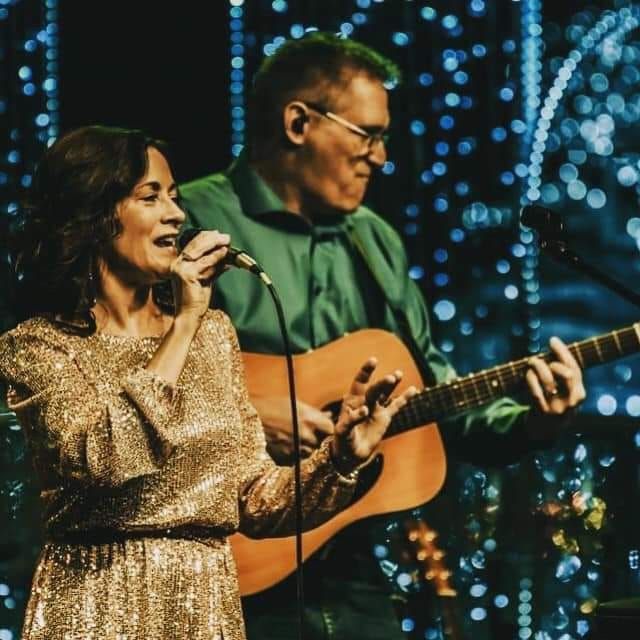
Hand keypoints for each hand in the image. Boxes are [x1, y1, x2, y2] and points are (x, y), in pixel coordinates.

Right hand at [170, 230, 229, 322]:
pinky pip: (205, 264)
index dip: (205, 238)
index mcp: (179, 264)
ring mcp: (181, 269)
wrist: (188, 316)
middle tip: (225, 237)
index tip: (218, 234)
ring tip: (227, 243)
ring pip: (201, 252)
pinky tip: (224, 254)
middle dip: (212, 239)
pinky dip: (216, 258)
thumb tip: (226, 260)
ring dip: (216, 246)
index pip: (192, 245)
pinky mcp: (187, 275)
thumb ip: (213, 269)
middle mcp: (177, 264)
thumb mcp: (206, 280)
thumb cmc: (196, 301)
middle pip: (195, 245)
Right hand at [251, 396, 333, 462]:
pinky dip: (296, 453)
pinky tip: (288, 444)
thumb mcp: (295, 404)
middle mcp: (305, 436)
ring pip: (311, 453)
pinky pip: (298, 458)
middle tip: (310, 432)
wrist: (249, 418)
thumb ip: (314, 413)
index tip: (327, 428)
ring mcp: (296, 449)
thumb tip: (329, 416)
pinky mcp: (286, 459)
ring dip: (308, 447)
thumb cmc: (272, 407)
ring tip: (296, 437)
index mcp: (310, 420)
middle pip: (322, 443)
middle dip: (319, 439)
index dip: (330, 430)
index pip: (332, 430)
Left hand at [331, 358, 417, 473]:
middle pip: (375, 389)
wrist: (350, 454)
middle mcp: (365, 401)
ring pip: (386, 393)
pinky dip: (405, 398)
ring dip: (392, 384)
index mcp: (352, 401)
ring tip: (398, 374)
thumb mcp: (343, 431)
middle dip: (383, 383)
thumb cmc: (342, 440)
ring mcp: (376, 408)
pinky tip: (414, 390)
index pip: (359, 382)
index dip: (366, 371)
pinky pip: (396, 405)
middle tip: (391, 378)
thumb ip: (352, 419)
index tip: (373, 361)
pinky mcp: (385, 417)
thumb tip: (365, 409)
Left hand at [525, 336, 585, 420]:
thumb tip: (553, 347)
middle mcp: (572, 400)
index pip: (575, 368)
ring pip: (549, 380)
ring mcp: (558, 407)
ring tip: (530, 363)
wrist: (546, 431)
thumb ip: (563, 374)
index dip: (563, 352)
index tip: (552, 340)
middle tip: (537, 357)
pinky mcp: (543, 412)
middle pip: (566, 373)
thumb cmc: (555, 403)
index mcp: (580, 393)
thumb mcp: (566, 391)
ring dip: (537, 367)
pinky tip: (527, 373)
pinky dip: (530, 379)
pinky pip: (535, 390)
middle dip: (551, 360)